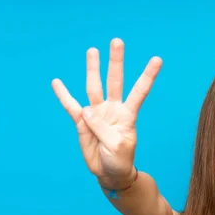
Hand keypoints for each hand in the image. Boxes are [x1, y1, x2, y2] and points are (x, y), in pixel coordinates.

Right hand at [51, 38, 162, 182]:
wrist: (110, 173)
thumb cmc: (120, 160)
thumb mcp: (117, 146)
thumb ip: (102, 128)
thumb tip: (86, 110)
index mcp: (128, 115)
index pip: (139, 91)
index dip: (148, 76)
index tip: (157, 59)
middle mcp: (113, 110)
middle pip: (115, 81)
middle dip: (116, 62)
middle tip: (117, 41)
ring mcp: (97, 114)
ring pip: (94, 87)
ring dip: (93, 69)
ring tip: (93, 50)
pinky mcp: (82, 122)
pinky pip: (71, 106)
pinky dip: (63, 94)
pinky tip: (57, 82)